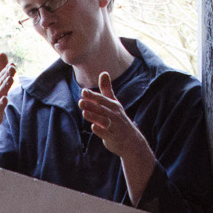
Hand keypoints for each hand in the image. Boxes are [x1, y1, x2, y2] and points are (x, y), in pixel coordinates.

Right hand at [0, 53, 15, 158]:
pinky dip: (0, 105)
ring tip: (10, 79)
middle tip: (12, 68)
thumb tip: (3, 53)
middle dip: (6, 76)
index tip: (13, 64)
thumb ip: (0, 70)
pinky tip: (4, 100)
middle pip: (0, 84)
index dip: (6, 71)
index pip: (0, 78)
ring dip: (4, 87)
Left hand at [79, 72, 155, 199]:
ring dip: (94, 116)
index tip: (83, 91)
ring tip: (84, 113)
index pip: (102, 99)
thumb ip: (107, 89)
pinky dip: (100, 131)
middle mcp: (114, 115)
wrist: (131, 141)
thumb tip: (104, 72)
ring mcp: (114, 126)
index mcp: (113, 106)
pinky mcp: (112, 137)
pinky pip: (106, 134)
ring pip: (103, 120)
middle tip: (80, 101)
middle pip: (102, 109)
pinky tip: (93, 127)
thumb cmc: (119, 120)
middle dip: (91, 105)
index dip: (92, 96)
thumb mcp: (114, 103)